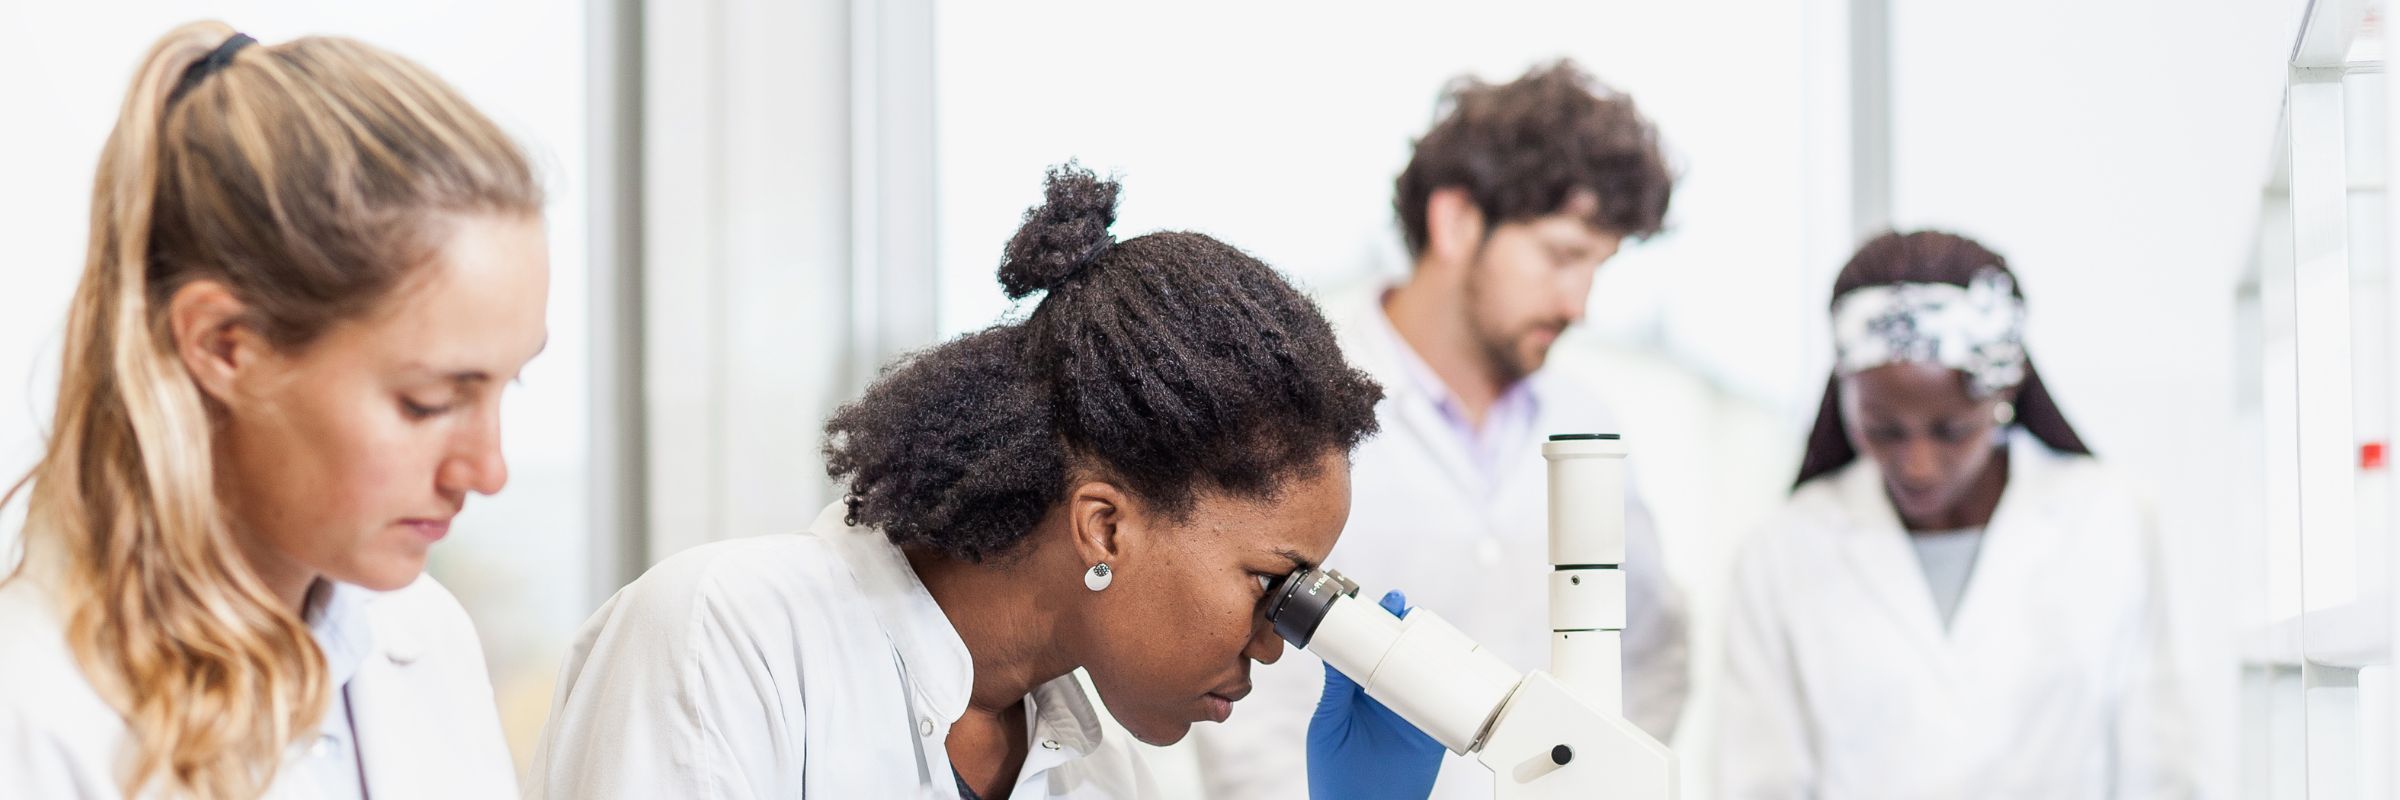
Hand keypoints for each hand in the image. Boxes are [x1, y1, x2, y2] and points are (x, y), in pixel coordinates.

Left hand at [1306, 590, 1444, 799]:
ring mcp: (1413, 714)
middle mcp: (1389, 697)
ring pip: (1431, 675)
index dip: (1380, 624)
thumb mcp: (1329, 724)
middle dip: (1413, 631)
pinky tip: (1465, 672)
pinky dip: (1463, 691)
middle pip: (1406, 655)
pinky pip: (1453, 708)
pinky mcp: (1434, 735)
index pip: (1372, 648)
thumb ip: (1335, 690)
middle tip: (1412, 612)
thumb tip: (1333, 650)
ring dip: (1439, 654)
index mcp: (1359, 690)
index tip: (1387, 603)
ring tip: (1439, 634)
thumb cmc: (1334, 772)